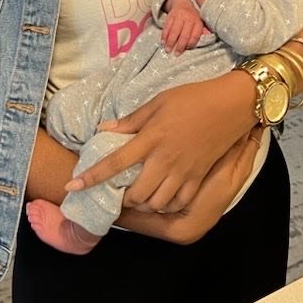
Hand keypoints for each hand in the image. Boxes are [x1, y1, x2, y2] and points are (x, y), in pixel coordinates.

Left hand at [65, 71, 258, 212]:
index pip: (115, 162)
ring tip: (140, 192)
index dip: (92, 176)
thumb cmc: (192, 98)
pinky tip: (162, 195)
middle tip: (120, 189)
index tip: (72, 186)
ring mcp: (183, 172)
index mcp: (151, 138)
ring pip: (156, 202)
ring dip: (144, 202)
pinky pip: (178, 202)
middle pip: (136, 193)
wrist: (230, 105)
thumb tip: (104, 129)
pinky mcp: (197, 177)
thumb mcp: (157, 102)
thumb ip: (131, 120)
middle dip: (123, 197)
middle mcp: (164, 160)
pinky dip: (166, 203)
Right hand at [161, 0, 207, 53]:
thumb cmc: (192, 16)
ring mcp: (179, 16)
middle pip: (184, 35)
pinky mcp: (170, 16)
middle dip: (180, 46)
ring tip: (167, 50)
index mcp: (197, 21)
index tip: (187, 49)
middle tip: (176, 54)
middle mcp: (189, 18)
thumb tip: (205, 40)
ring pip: (174, 31)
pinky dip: (164, 35)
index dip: (191, 44)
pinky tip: (163, 41)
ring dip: (170, 42)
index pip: (195, 35)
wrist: (182, 2)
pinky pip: (167, 27)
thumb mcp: (199, 21)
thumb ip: (201, 31)